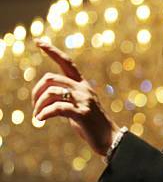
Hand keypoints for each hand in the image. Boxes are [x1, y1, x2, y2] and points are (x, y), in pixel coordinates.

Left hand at [31, 40, 119, 155]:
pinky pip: (57, 108)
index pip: (67, 62)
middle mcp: (84, 89)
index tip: (38, 41)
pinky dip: (44, 114)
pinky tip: (40, 120)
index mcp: (83, 85)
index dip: (52, 51)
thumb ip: (66, 98)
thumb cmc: (91, 125)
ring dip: (38, 105)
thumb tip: (45, 97)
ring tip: (37, 116)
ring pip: (51, 93)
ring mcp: (84, 101)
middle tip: (34, 105)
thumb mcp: (78, 107)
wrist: (109, 139)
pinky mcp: (82, 114)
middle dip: (36, 91)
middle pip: (51, 79)